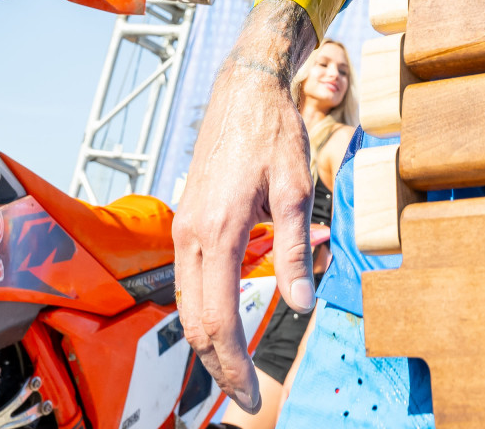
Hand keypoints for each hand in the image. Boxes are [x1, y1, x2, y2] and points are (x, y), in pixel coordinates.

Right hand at [173, 6, 316, 414]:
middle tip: (248, 396)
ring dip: (211, 339)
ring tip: (240, 367)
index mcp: (217, 231)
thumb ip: (294, 251)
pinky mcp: (188, 219)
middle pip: (194, 321)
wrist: (244, 88)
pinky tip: (230, 317)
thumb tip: (300, 303)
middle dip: (219, 365)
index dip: (234, 365)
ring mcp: (184, 226)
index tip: (252, 395)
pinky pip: (190, 278)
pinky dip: (206, 307)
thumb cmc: (272, 131)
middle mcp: (190, 233)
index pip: (218, 319)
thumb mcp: (295, 190)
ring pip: (187, 302)